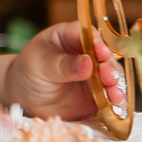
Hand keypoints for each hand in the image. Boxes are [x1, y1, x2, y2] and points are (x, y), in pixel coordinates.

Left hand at [1, 21, 122, 120]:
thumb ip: (62, 65)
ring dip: (116, 85)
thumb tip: (87, 62)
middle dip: (109, 66)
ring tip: (115, 94)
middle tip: (109, 76)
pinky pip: (110, 97)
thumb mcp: (39, 65)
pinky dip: (116, 102)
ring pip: (112, 77)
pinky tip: (117, 106)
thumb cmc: (29, 72)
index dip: (97, 42)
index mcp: (70, 36)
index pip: (87, 34)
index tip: (101, 52)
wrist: (23, 96)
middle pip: (105, 56)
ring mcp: (94, 75)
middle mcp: (87, 53)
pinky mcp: (97, 94)